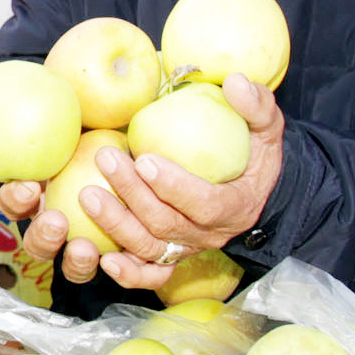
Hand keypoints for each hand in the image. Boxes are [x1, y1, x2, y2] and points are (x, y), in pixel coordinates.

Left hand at [0, 73, 284, 289]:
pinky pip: (147, 272)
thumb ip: (256, 106)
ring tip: (87, 195)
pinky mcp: (168, 255)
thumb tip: (234, 81)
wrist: (256, 193)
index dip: (175, 187)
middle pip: (166, 224)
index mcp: (235, 207)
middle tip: (105, 159)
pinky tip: (101, 258)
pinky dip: (126, 271)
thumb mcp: (267, 129)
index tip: (146, 160)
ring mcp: (186, 248)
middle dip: (132, 194)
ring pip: (148, 247)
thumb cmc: (255, 155)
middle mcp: (208, 235)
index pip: (205, 204)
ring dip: (115, 225)